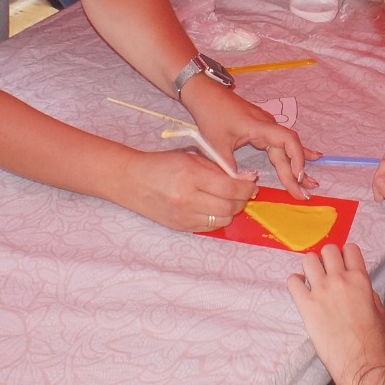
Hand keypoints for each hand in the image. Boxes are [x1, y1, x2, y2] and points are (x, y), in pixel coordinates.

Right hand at [113, 147, 257, 231]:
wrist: (132, 181)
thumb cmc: (162, 164)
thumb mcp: (191, 158)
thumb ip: (218, 169)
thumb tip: (246, 180)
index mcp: (191, 175)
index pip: (231, 188)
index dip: (247, 187)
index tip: (252, 183)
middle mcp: (188, 199)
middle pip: (230, 207)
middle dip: (243, 199)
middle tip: (244, 191)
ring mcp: (184, 216)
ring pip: (223, 219)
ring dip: (232, 210)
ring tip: (229, 199)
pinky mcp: (181, 227)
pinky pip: (210, 227)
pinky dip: (218, 218)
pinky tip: (214, 206)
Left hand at [182, 80, 318, 198]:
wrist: (206, 94)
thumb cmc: (211, 115)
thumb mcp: (217, 145)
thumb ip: (231, 168)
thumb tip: (246, 185)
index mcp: (260, 126)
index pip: (287, 141)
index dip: (296, 159)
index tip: (298, 177)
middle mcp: (268, 125)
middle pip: (289, 149)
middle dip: (297, 172)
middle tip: (305, 193)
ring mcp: (267, 125)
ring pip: (287, 147)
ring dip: (298, 164)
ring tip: (311, 182)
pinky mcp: (262, 127)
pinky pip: (282, 142)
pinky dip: (295, 152)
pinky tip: (310, 156)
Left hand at [287, 244, 384, 384]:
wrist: (360, 362)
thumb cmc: (371, 341)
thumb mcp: (379, 309)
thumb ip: (366, 290)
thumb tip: (358, 285)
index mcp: (360, 280)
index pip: (350, 248)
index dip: (345, 254)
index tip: (342, 261)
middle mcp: (340, 280)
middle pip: (328, 249)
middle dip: (327, 257)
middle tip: (327, 269)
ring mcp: (321, 291)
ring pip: (308, 259)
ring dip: (310, 266)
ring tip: (312, 278)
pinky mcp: (306, 305)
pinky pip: (292, 282)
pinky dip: (295, 282)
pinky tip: (301, 289)